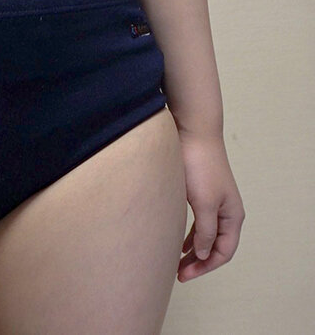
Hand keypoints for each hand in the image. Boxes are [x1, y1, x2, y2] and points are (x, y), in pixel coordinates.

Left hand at [176, 133, 244, 281]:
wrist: (192, 134)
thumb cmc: (200, 167)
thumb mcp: (204, 203)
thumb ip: (205, 231)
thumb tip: (203, 254)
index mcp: (232, 216)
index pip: (223, 252)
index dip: (205, 266)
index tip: (184, 275)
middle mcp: (226, 212)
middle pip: (215, 246)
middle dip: (198, 263)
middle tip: (178, 275)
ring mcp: (214, 203)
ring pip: (205, 236)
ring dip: (192, 252)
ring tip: (176, 264)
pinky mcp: (200, 195)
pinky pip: (197, 224)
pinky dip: (188, 237)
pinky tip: (177, 244)